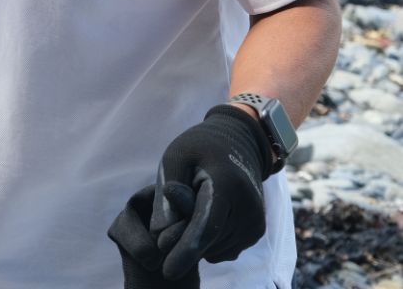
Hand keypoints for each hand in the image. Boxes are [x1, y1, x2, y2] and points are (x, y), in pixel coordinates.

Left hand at [107, 105, 268, 279]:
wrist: (239, 144)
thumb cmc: (199, 149)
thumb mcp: (175, 158)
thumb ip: (166, 195)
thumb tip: (160, 234)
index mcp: (227, 185)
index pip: (205, 226)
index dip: (185, 250)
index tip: (167, 272)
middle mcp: (249, 208)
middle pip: (207, 241)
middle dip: (181, 242)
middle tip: (166, 225)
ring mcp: (256, 222)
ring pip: (214, 249)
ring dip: (195, 239)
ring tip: (191, 209)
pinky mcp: (256, 232)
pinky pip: (223, 249)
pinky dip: (208, 241)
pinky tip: (203, 217)